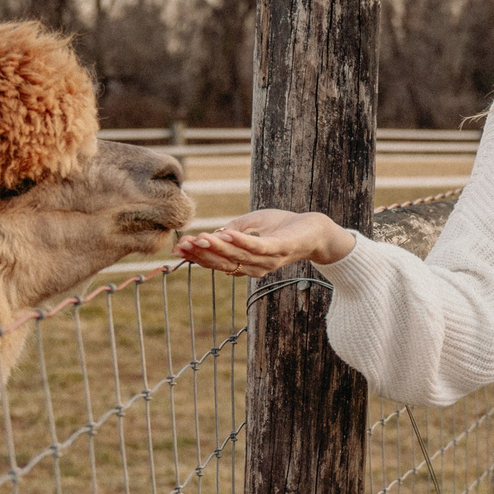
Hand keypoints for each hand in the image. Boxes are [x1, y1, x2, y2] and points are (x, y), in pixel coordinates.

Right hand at [174, 209, 354, 276]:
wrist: (315, 228)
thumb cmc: (283, 226)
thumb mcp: (252, 225)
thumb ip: (232, 231)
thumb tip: (210, 234)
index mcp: (247, 264)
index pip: (218, 262)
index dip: (198, 256)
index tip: (178, 247)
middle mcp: (256, 267)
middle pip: (224, 263)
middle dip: (201, 254)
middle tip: (183, 244)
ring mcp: (268, 260)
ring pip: (237, 256)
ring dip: (217, 247)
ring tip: (199, 238)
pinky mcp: (280, 248)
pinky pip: (257, 247)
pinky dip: (241, 241)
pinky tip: (226, 233)